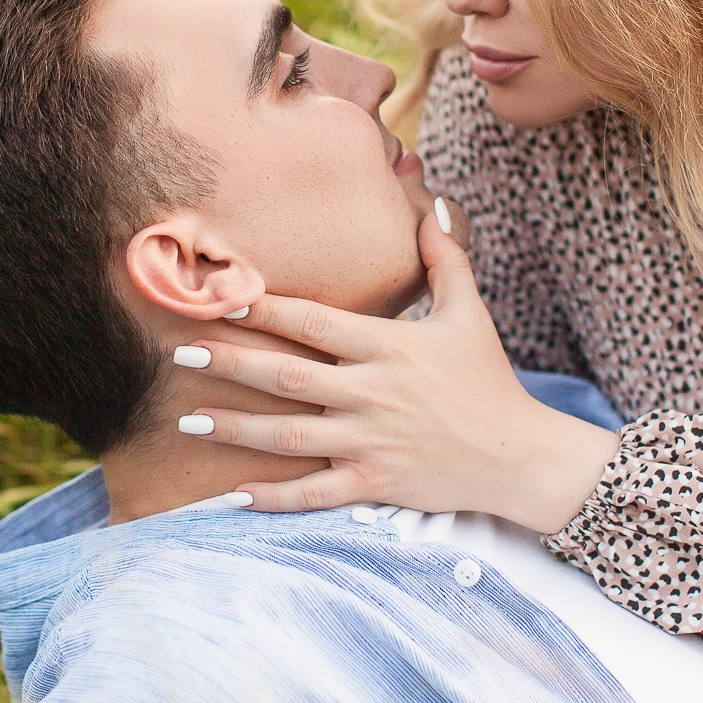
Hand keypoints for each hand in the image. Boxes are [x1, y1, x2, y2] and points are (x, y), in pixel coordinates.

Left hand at [175, 203, 619, 533]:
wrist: (519, 455)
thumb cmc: (490, 381)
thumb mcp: (471, 313)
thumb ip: (446, 260)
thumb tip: (435, 207)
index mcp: (390, 347)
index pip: (316, 322)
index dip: (267, 309)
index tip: (222, 298)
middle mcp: (373, 392)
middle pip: (289, 375)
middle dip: (232, 363)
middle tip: (183, 354)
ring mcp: (371, 441)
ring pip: (290, 434)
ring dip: (236, 428)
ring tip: (188, 420)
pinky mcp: (375, 482)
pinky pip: (315, 491)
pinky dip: (274, 495)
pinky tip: (234, 494)